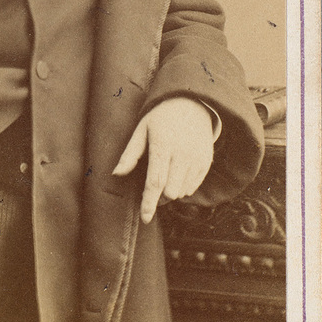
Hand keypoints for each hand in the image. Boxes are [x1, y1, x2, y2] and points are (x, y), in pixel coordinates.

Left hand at [112, 97, 214, 223]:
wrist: (192, 104)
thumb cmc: (161, 118)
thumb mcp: (141, 130)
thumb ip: (130, 154)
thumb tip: (116, 174)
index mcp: (163, 145)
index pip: (155, 181)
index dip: (149, 202)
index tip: (145, 218)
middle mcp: (182, 153)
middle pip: (169, 191)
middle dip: (158, 196)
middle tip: (152, 184)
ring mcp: (196, 158)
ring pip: (181, 192)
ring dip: (170, 192)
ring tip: (166, 174)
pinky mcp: (206, 162)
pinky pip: (192, 187)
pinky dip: (182, 187)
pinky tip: (177, 172)